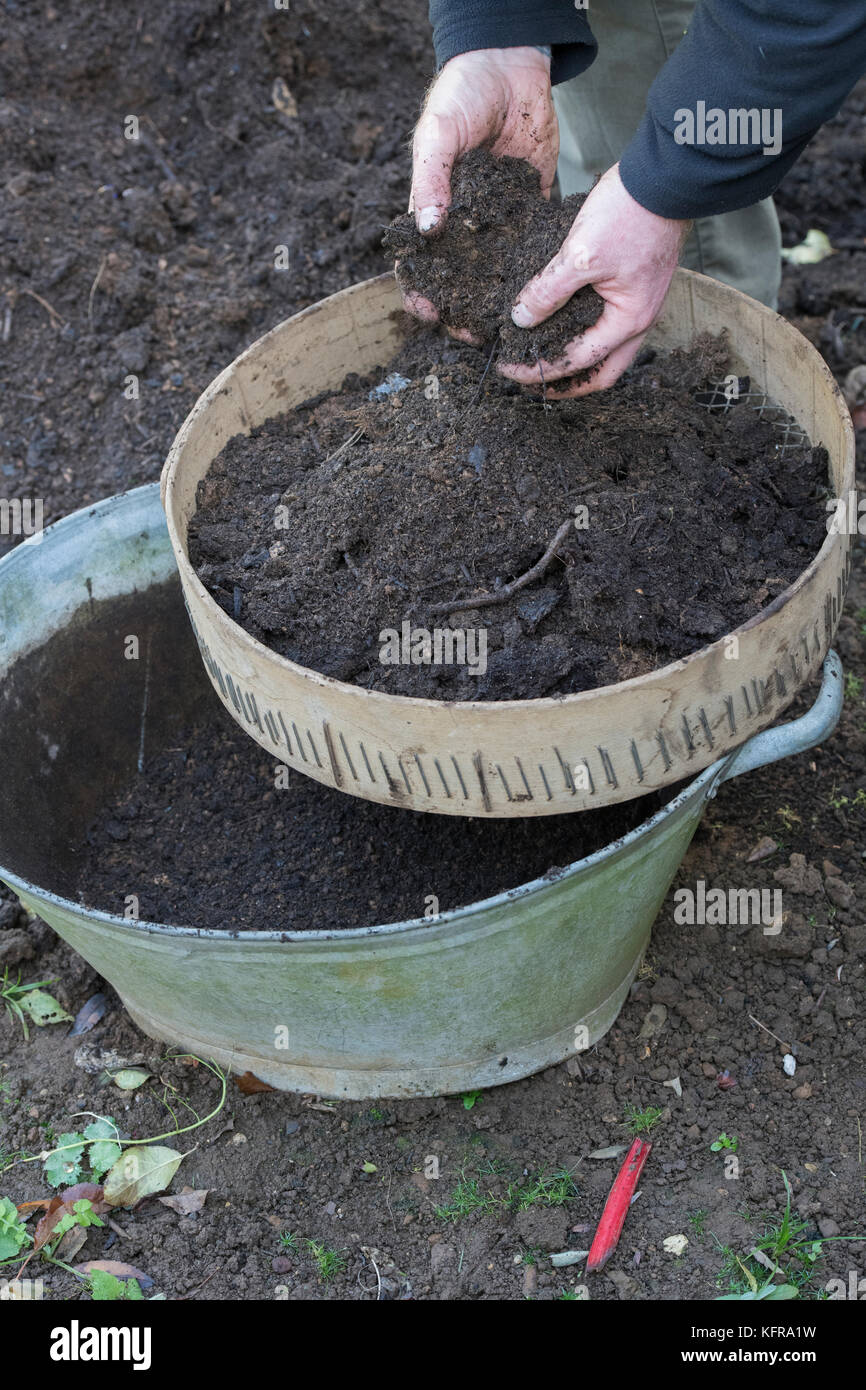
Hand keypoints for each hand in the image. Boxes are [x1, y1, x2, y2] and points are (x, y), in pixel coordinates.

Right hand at [403, 47, 557, 337]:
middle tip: (476, 335)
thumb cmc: (461, 93)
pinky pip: (533, 244)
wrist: (509, 63)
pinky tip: (548, 293)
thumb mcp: (437, 133)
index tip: (430, 315)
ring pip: (496, 271)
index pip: (419, 264)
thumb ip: (430, 181)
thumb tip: (425, 230)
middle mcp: (464, 222)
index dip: (421, 293)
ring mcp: (498, 218)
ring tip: (513, 327)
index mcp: (433, 207)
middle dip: (463, 310)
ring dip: (502, 300)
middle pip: (460, 279)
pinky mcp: (530, 206)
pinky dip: (538, 269)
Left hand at [498, 164, 690, 395]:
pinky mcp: (636, 284)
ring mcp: (641, 302)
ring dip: (579, 359)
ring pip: (609, 349)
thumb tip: (521, 319)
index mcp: (628, 321)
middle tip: (537, 384)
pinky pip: (609, 321)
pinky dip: (586, 330)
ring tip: (548, 358)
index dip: (541, 371)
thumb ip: (548, 291)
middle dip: (570, 383)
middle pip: (603, 372)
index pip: (578, 362)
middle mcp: (640, 320)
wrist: (664, 175)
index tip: (510, 369)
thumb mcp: (579, 255)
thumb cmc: (630, 213)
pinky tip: (565, 321)